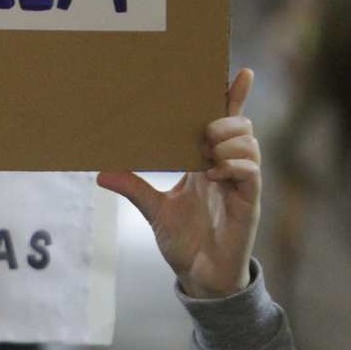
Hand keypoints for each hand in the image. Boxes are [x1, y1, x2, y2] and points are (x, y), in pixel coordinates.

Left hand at [98, 69, 259, 298]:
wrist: (200, 278)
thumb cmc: (184, 242)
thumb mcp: (153, 209)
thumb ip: (133, 187)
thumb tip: (100, 173)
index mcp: (207, 162)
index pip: (227, 122)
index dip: (234, 97)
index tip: (238, 71)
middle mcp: (228, 168)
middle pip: (242, 126)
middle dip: (225, 118)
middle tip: (202, 129)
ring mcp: (241, 185)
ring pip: (249, 144)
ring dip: (227, 140)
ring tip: (206, 149)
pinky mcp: (248, 204)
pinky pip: (250, 173)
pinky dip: (234, 165)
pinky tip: (214, 171)